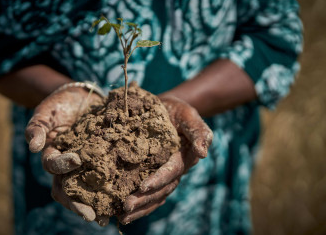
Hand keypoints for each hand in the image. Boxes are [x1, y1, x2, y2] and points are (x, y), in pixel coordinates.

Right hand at [25, 85, 108, 225]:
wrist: (80, 98)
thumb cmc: (59, 105)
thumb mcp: (46, 113)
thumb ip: (37, 128)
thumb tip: (33, 147)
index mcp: (52, 155)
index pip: (53, 166)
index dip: (63, 166)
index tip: (76, 160)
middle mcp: (67, 166)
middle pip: (69, 189)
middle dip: (78, 203)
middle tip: (92, 215)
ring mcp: (85, 165)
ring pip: (87, 190)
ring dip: (96, 204)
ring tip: (108, 217)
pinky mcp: (102, 160)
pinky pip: (106, 178)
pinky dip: (112, 190)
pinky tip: (123, 199)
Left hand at [119, 95, 212, 223]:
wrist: (168, 109)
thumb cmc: (178, 111)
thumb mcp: (189, 115)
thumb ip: (198, 132)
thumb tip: (203, 153)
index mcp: (184, 157)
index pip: (171, 171)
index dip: (158, 180)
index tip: (142, 187)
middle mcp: (175, 170)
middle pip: (161, 189)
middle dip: (144, 199)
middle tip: (125, 206)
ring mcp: (166, 175)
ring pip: (155, 196)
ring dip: (140, 207)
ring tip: (122, 216)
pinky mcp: (154, 174)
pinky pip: (149, 193)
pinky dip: (139, 204)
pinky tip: (122, 212)